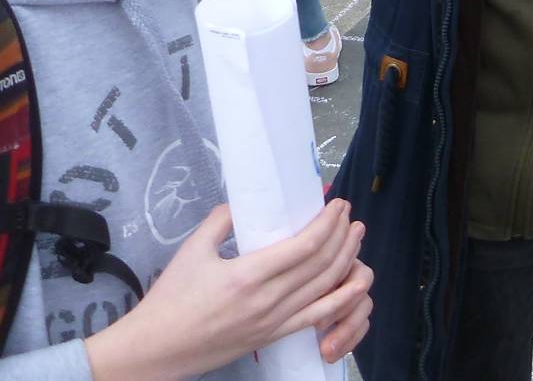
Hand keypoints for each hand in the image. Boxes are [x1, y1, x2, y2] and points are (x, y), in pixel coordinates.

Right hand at [85, 200, 372, 379]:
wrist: (155, 351)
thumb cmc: (170, 299)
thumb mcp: (192, 250)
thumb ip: (222, 220)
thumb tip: (246, 201)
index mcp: (248, 275)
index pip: (305, 245)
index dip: (328, 222)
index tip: (337, 203)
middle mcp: (268, 300)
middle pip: (322, 263)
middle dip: (342, 234)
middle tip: (349, 214)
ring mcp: (273, 322)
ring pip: (325, 287)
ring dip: (347, 258)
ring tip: (356, 236)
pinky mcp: (273, 337)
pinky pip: (316, 317)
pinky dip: (341, 298)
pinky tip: (356, 283)